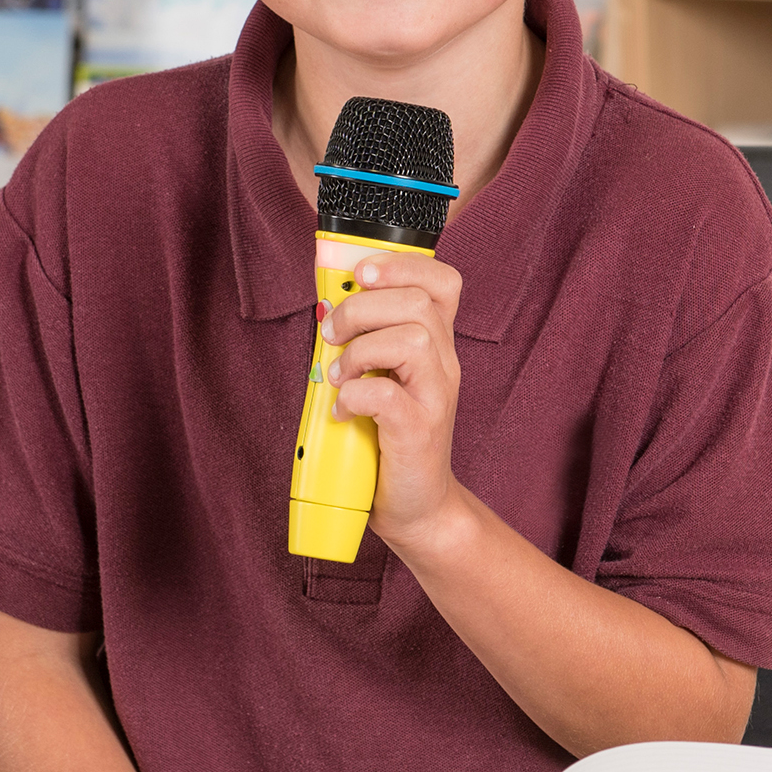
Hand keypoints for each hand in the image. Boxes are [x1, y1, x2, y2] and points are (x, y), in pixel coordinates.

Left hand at [320, 250, 463, 558]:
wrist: (416, 507)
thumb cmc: (389, 440)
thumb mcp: (381, 379)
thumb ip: (365, 342)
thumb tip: (327, 307)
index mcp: (436, 345)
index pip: (442, 282)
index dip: (402, 265)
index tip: (362, 274)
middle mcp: (444, 365)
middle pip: (419, 302)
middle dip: (363, 307)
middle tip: (332, 333)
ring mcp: (437, 397)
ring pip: (412, 338)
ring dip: (360, 350)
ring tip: (338, 374)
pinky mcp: (420, 431)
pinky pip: (388, 394)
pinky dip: (355, 394)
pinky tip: (344, 409)